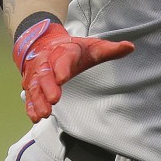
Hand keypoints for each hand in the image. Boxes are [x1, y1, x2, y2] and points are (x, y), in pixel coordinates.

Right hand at [13, 19, 134, 122]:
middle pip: (46, 74)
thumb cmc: (72, 49)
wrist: (43, 42)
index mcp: (64, 52)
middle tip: (53, 99)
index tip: (62, 78)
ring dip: (38, 101)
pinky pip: (30, 95)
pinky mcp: (31, 84)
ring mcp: (37, 74)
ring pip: (35, 87)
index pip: (63, 59)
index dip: (62, 68)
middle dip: (47, 87)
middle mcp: (47, 62)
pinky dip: (31, 106)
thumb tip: (130, 47)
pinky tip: (35, 117)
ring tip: (43, 114)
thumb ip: (110, 49)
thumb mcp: (91, 47)